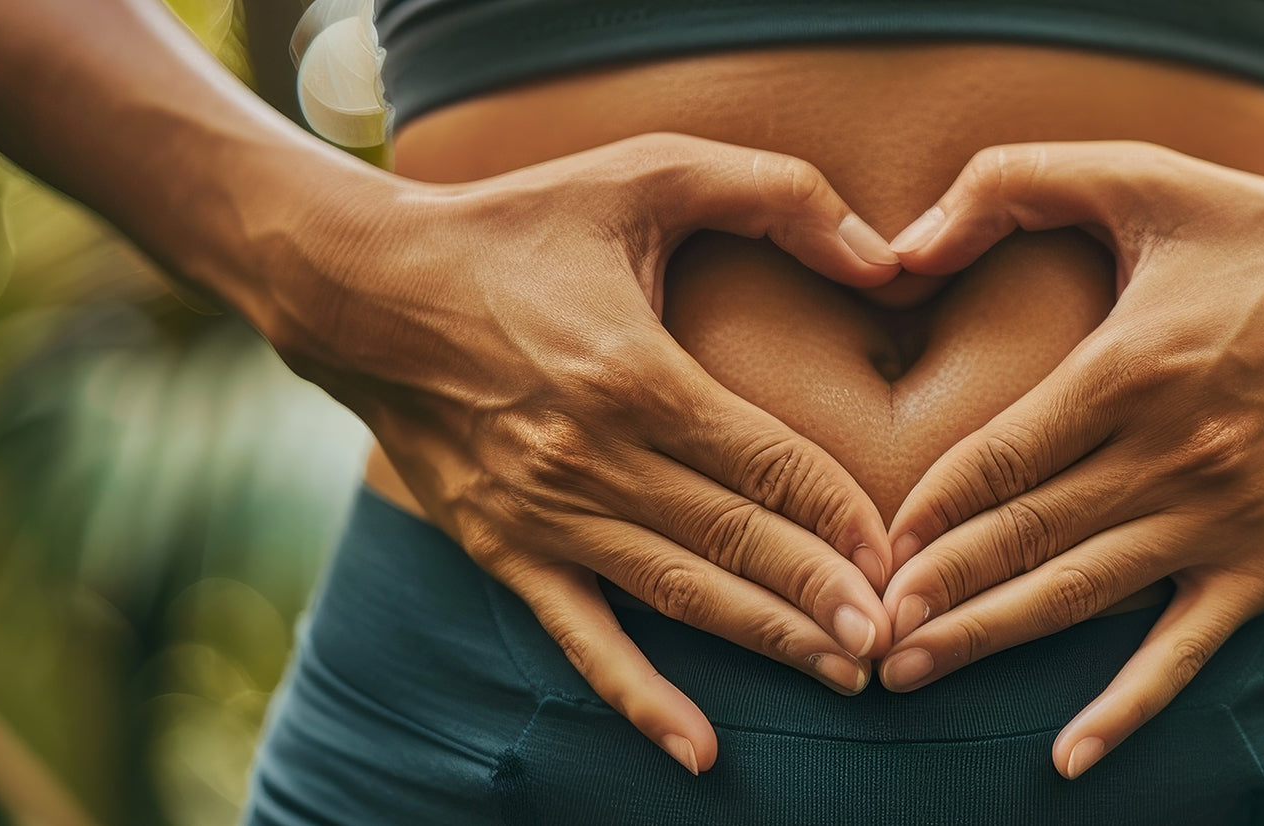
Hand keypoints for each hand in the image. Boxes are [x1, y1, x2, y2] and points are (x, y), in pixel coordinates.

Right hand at [262, 133, 908, 773]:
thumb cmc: (518, 223)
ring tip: (849, 677)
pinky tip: (700, 750)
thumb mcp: (646, 169)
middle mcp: (589, 458)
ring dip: (767, 641)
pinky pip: (582, 639)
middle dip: (827, 598)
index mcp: (633, 372)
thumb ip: (774, 191)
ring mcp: (542, 515)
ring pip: (679, 597)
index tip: (903, 553)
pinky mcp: (503, 549)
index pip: (768, 464)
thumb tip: (887, 257)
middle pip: (735, 545)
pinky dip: (640, 699)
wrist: (360, 286)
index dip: (843, 515)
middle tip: (900, 639)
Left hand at [876, 142, 1263, 777]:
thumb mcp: (1148, 175)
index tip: (868, 545)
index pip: (996, 458)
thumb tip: (903, 243)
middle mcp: (1172, 454)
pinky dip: (1126, 708)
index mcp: (1130, 367)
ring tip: (906, 672)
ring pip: (1076, 596)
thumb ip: (1017, 180)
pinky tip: (1068, 759)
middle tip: (856, 629)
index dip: (924, 511)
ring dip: (986, 640)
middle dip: (929, 591)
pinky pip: (1183, 651)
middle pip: (1020, 538)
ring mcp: (1223, 520)